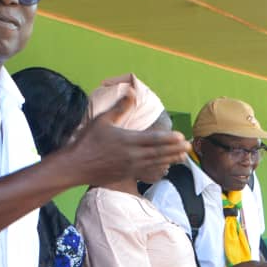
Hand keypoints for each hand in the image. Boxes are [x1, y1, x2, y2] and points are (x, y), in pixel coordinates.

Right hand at [68, 98, 188, 184]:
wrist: (76, 166)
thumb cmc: (87, 141)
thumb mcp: (102, 120)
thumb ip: (120, 108)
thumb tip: (131, 92)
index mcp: (127, 140)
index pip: (153, 139)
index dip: (169, 138)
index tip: (181, 136)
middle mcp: (132, 155)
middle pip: (159, 152)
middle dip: (175, 149)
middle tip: (189, 146)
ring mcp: (131, 167)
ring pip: (156, 163)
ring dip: (171, 159)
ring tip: (184, 156)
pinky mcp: (128, 175)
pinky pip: (148, 171)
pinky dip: (160, 168)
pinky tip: (167, 167)